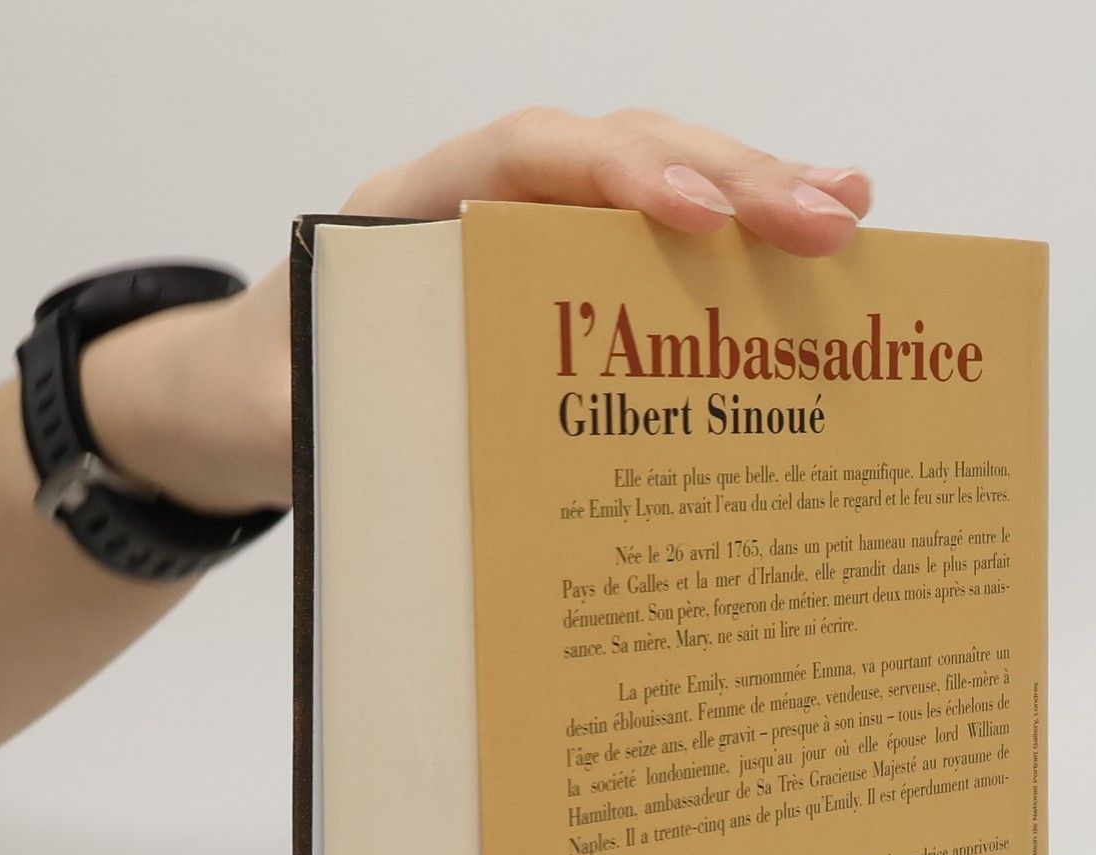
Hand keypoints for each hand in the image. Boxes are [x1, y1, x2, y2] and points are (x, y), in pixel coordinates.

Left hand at [81, 109, 872, 515]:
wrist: (244, 397)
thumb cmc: (270, 391)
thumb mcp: (282, 414)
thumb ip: (332, 422)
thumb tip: (410, 456)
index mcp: (406, 209)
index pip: (525, 160)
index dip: (616, 177)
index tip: (699, 217)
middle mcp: (480, 203)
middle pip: (617, 157)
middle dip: (729, 179)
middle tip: (828, 220)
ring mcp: (529, 238)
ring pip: (654, 189)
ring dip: (755, 196)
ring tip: (851, 213)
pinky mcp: (562, 286)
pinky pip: (654, 254)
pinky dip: (733, 252)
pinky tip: (812, 256)